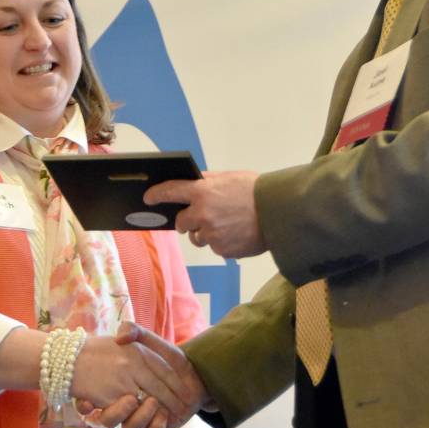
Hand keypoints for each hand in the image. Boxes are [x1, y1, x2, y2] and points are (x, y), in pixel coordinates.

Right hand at [95, 323, 214, 427]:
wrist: (198, 375)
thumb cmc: (172, 357)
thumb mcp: (150, 340)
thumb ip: (135, 331)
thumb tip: (119, 337)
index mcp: (124, 381)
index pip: (111, 389)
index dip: (112, 388)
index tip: (118, 385)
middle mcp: (129, 401)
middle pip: (119, 411)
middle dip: (127, 407)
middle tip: (144, 397)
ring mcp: (141, 416)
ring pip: (130, 427)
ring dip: (141, 417)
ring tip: (154, 403)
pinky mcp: (154, 427)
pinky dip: (155, 425)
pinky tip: (165, 414)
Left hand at [144, 171, 265, 257]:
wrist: (279, 213)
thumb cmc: (256, 192)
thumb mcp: (229, 178)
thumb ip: (208, 181)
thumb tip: (191, 181)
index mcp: (202, 192)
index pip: (170, 191)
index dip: (156, 195)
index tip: (148, 198)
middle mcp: (202, 214)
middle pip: (181, 223)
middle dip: (186, 222)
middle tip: (196, 219)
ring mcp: (211, 234)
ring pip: (198, 238)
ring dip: (206, 233)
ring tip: (226, 225)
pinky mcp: (222, 250)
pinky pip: (215, 247)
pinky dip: (222, 242)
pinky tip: (237, 233)